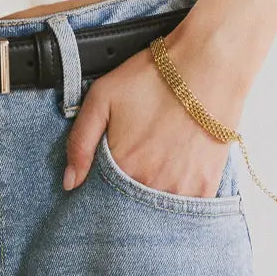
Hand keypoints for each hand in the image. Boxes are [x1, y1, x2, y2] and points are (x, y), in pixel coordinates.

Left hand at [62, 33, 246, 195]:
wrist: (207, 66)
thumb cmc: (153, 78)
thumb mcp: (101, 98)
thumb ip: (80, 143)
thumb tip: (70, 182)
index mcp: (123, 166)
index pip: (101, 199)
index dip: (100, 190)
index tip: (105, 177)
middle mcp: (152, 185)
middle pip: (130, 208)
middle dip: (125, 197)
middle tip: (133, 164)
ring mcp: (182, 189)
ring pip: (157, 210)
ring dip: (151, 196)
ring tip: (154, 167)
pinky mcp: (206, 186)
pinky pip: (186, 208)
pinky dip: (177, 197)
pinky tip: (173, 174)